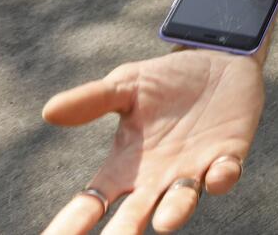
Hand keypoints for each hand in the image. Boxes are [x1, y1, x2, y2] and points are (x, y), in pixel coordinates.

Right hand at [39, 49, 263, 233]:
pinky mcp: (228, 154)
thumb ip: (92, 100)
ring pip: (181, 202)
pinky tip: (216, 175)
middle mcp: (156, 178)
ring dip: (174, 212)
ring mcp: (193, 169)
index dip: (72, 224)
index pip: (91, 203)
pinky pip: (225, 173)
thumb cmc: (165, 81)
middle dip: (123, 232)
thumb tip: (48, 111)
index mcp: (124, 166)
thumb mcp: (125, 86)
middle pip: (134, 215)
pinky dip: (221, 177)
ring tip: (163, 223)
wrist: (217, 59)